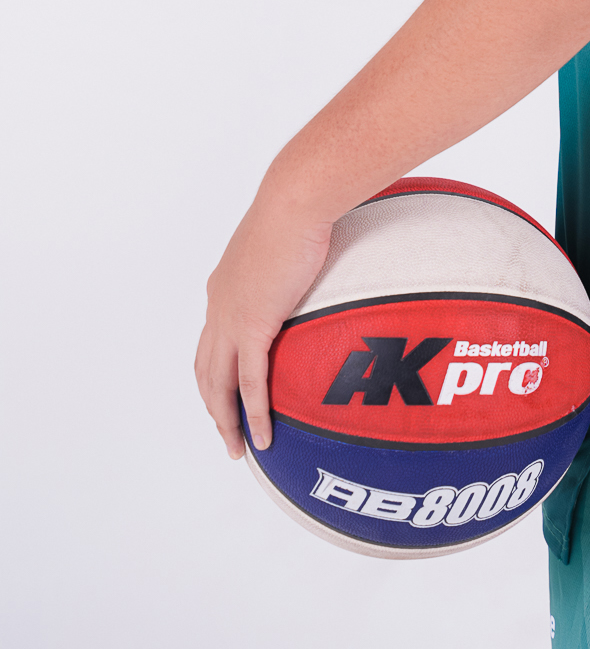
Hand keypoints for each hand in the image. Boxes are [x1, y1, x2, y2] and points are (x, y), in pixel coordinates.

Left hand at [195, 194, 332, 459]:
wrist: (295, 201)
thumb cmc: (301, 207)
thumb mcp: (291, 242)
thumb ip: (296, 262)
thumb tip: (323, 264)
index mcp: (225, 287)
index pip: (213, 340)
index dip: (217, 370)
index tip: (229, 393)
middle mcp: (219, 306)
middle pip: (207, 370)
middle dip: (214, 406)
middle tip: (228, 434)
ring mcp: (232, 318)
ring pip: (219, 384)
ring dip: (226, 420)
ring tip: (239, 448)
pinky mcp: (252, 326)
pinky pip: (250, 382)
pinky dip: (253, 413)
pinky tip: (262, 436)